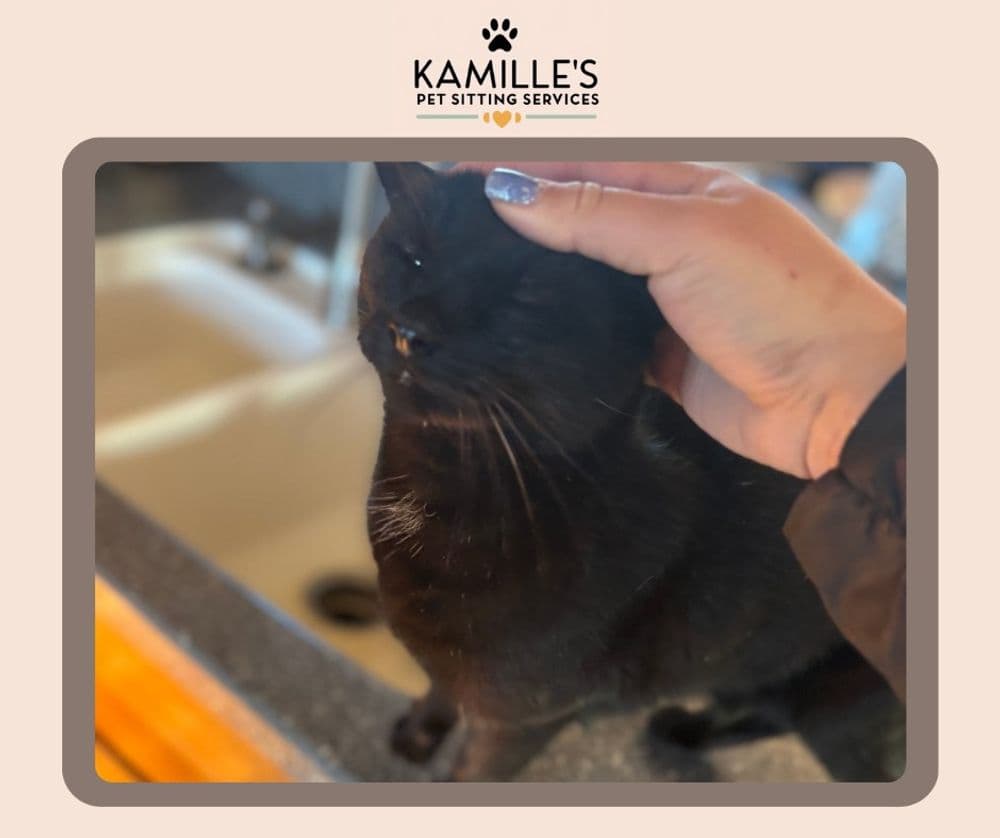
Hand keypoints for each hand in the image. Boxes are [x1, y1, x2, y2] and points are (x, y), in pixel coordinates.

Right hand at [464, 162, 905, 478]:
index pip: (589, 168)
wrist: (836, 398)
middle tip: (460, 233)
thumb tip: (512, 194)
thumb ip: (596, 216)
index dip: (527, 169)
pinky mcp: (660, 353)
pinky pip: (597, 335)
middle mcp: (673, 240)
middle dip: (523, 222)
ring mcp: (666, 298)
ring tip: (478, 281)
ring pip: (585, 281)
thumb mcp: (684, 238)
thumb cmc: (783, 302)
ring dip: (539, 279)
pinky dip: (564, 332)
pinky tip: (528, 332)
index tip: (464, 179)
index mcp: (686, 191)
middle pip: (582, 221)